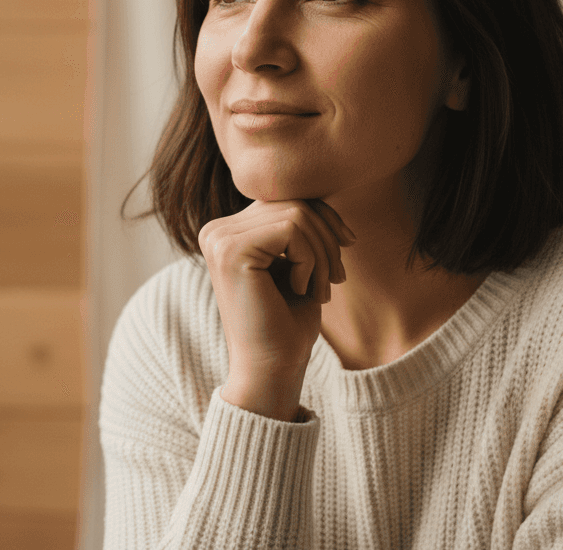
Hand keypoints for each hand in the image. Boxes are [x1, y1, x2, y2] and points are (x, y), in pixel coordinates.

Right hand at [198, 198, 355, 420]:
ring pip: (298, 214)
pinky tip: (302, 289)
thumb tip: (321, 190)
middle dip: (327, 239)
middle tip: (335, 280)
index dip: (324, 218)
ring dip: (323, 254)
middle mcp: (216, 230)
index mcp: (227, 231)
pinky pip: (293, 229)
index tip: (346, 248)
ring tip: (321, 289)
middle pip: (293, 202)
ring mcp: (219, 238)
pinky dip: (312, 260)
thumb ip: (299, 225)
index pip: (285, 198)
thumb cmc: (287, 323)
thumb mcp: (297, 262)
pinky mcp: (231, 250)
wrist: (271, 372)